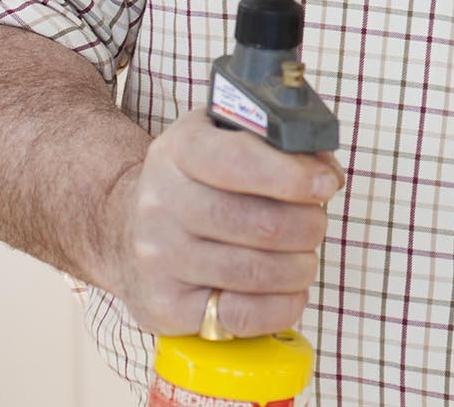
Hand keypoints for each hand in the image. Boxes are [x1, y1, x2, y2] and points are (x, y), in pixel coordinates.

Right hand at [98, 106, 341, 337]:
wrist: (126, 225)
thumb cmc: (201, 179)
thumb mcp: (230, 137)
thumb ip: (284, 144)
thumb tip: (326, 178)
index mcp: (180, 150)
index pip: (240, 160)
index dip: (293, 175)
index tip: (327, 184)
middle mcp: (160, 203)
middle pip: (260, 224)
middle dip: (309, 226)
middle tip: (316, 224)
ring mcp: (158, 258)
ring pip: (257, 272)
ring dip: (300, 266)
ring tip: (302, 256)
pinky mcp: (164, 306)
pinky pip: (241, 315)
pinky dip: (282, 305)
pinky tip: (289, 290)